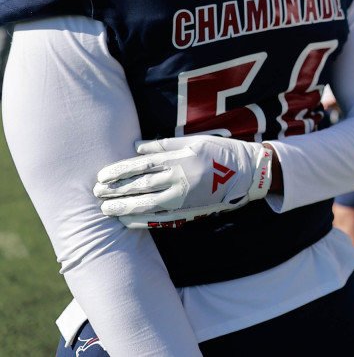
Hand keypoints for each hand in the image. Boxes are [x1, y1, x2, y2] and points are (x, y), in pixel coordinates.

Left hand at [93, 136, 274, 228]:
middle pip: (141, 185)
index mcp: (181, 159)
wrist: (249, 172)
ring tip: (106, 209)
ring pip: (148, 204)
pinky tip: (126, 220)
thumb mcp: (195, 141)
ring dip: (124, 207)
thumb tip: (136, 148)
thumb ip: (164, 145)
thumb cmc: (220, 152)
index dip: (119, 171)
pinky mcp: (190, 211)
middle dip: (116, 190)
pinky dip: (141, 220)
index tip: (101, 176)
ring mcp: (185, 197)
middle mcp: (181, 179)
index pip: (142, 165)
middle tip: (96, 193)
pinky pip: (161, 219)